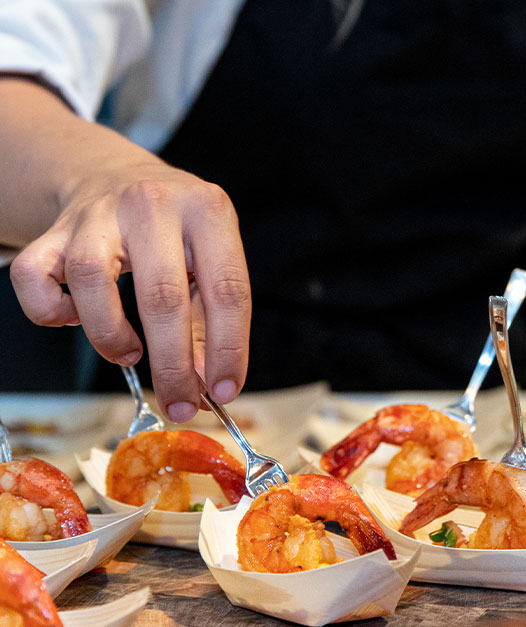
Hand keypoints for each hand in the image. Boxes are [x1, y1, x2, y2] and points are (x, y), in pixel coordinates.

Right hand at [10, 157, 250, 420]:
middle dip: (173, 366)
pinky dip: (50, 312)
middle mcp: (152, 204)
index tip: (224, 391)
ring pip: (90, 281)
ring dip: (110, 336)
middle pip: (162, 296)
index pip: (228, 290)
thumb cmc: (172, 230)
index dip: (229, 350)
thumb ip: (210, 322)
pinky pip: (34, 278)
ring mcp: (98, 214)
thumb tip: (204, 383)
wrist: (114, 175)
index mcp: (206, 211)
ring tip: (128, 352)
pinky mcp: (54, 230)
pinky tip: (74, 317)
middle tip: (179, 403)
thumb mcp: (206, 259)